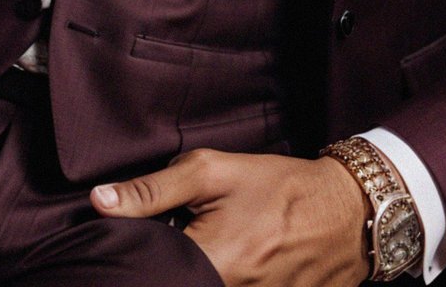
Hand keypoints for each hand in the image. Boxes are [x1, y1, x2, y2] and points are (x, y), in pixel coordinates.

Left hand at [91, 148, 370, 286]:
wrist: (346, 211)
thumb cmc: (277, 185)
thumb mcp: (213, 171)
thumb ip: (153, 190)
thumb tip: (99, 201)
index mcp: (213, 262)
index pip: (152, 273)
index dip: (136, 262)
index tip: (129, 252)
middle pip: (177, 284)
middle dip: (167, 269)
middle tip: (180, 242)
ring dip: (195, 276)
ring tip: (210, 248)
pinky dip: (222, 282)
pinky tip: (231, 262)